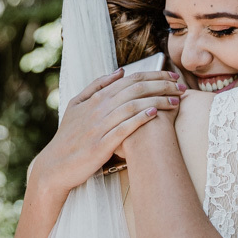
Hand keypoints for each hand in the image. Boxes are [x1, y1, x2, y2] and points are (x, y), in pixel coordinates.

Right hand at [31, 69, 184, 195]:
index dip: (154, 75)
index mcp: (96, 98)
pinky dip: (139, 119)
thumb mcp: (76, 105)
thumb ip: (97, 86)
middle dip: (162, 85)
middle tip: (182, 86)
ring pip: (132, 106)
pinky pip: (123, 129)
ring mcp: (99, 127)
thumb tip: (120, 71)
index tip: (173, 76)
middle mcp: (98, 109)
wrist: (55, 165)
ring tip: (176, 100)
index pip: (130, 80)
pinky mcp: (100, 145)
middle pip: (135, 90)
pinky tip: (154, 114)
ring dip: (156, 101)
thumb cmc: (69, 136)